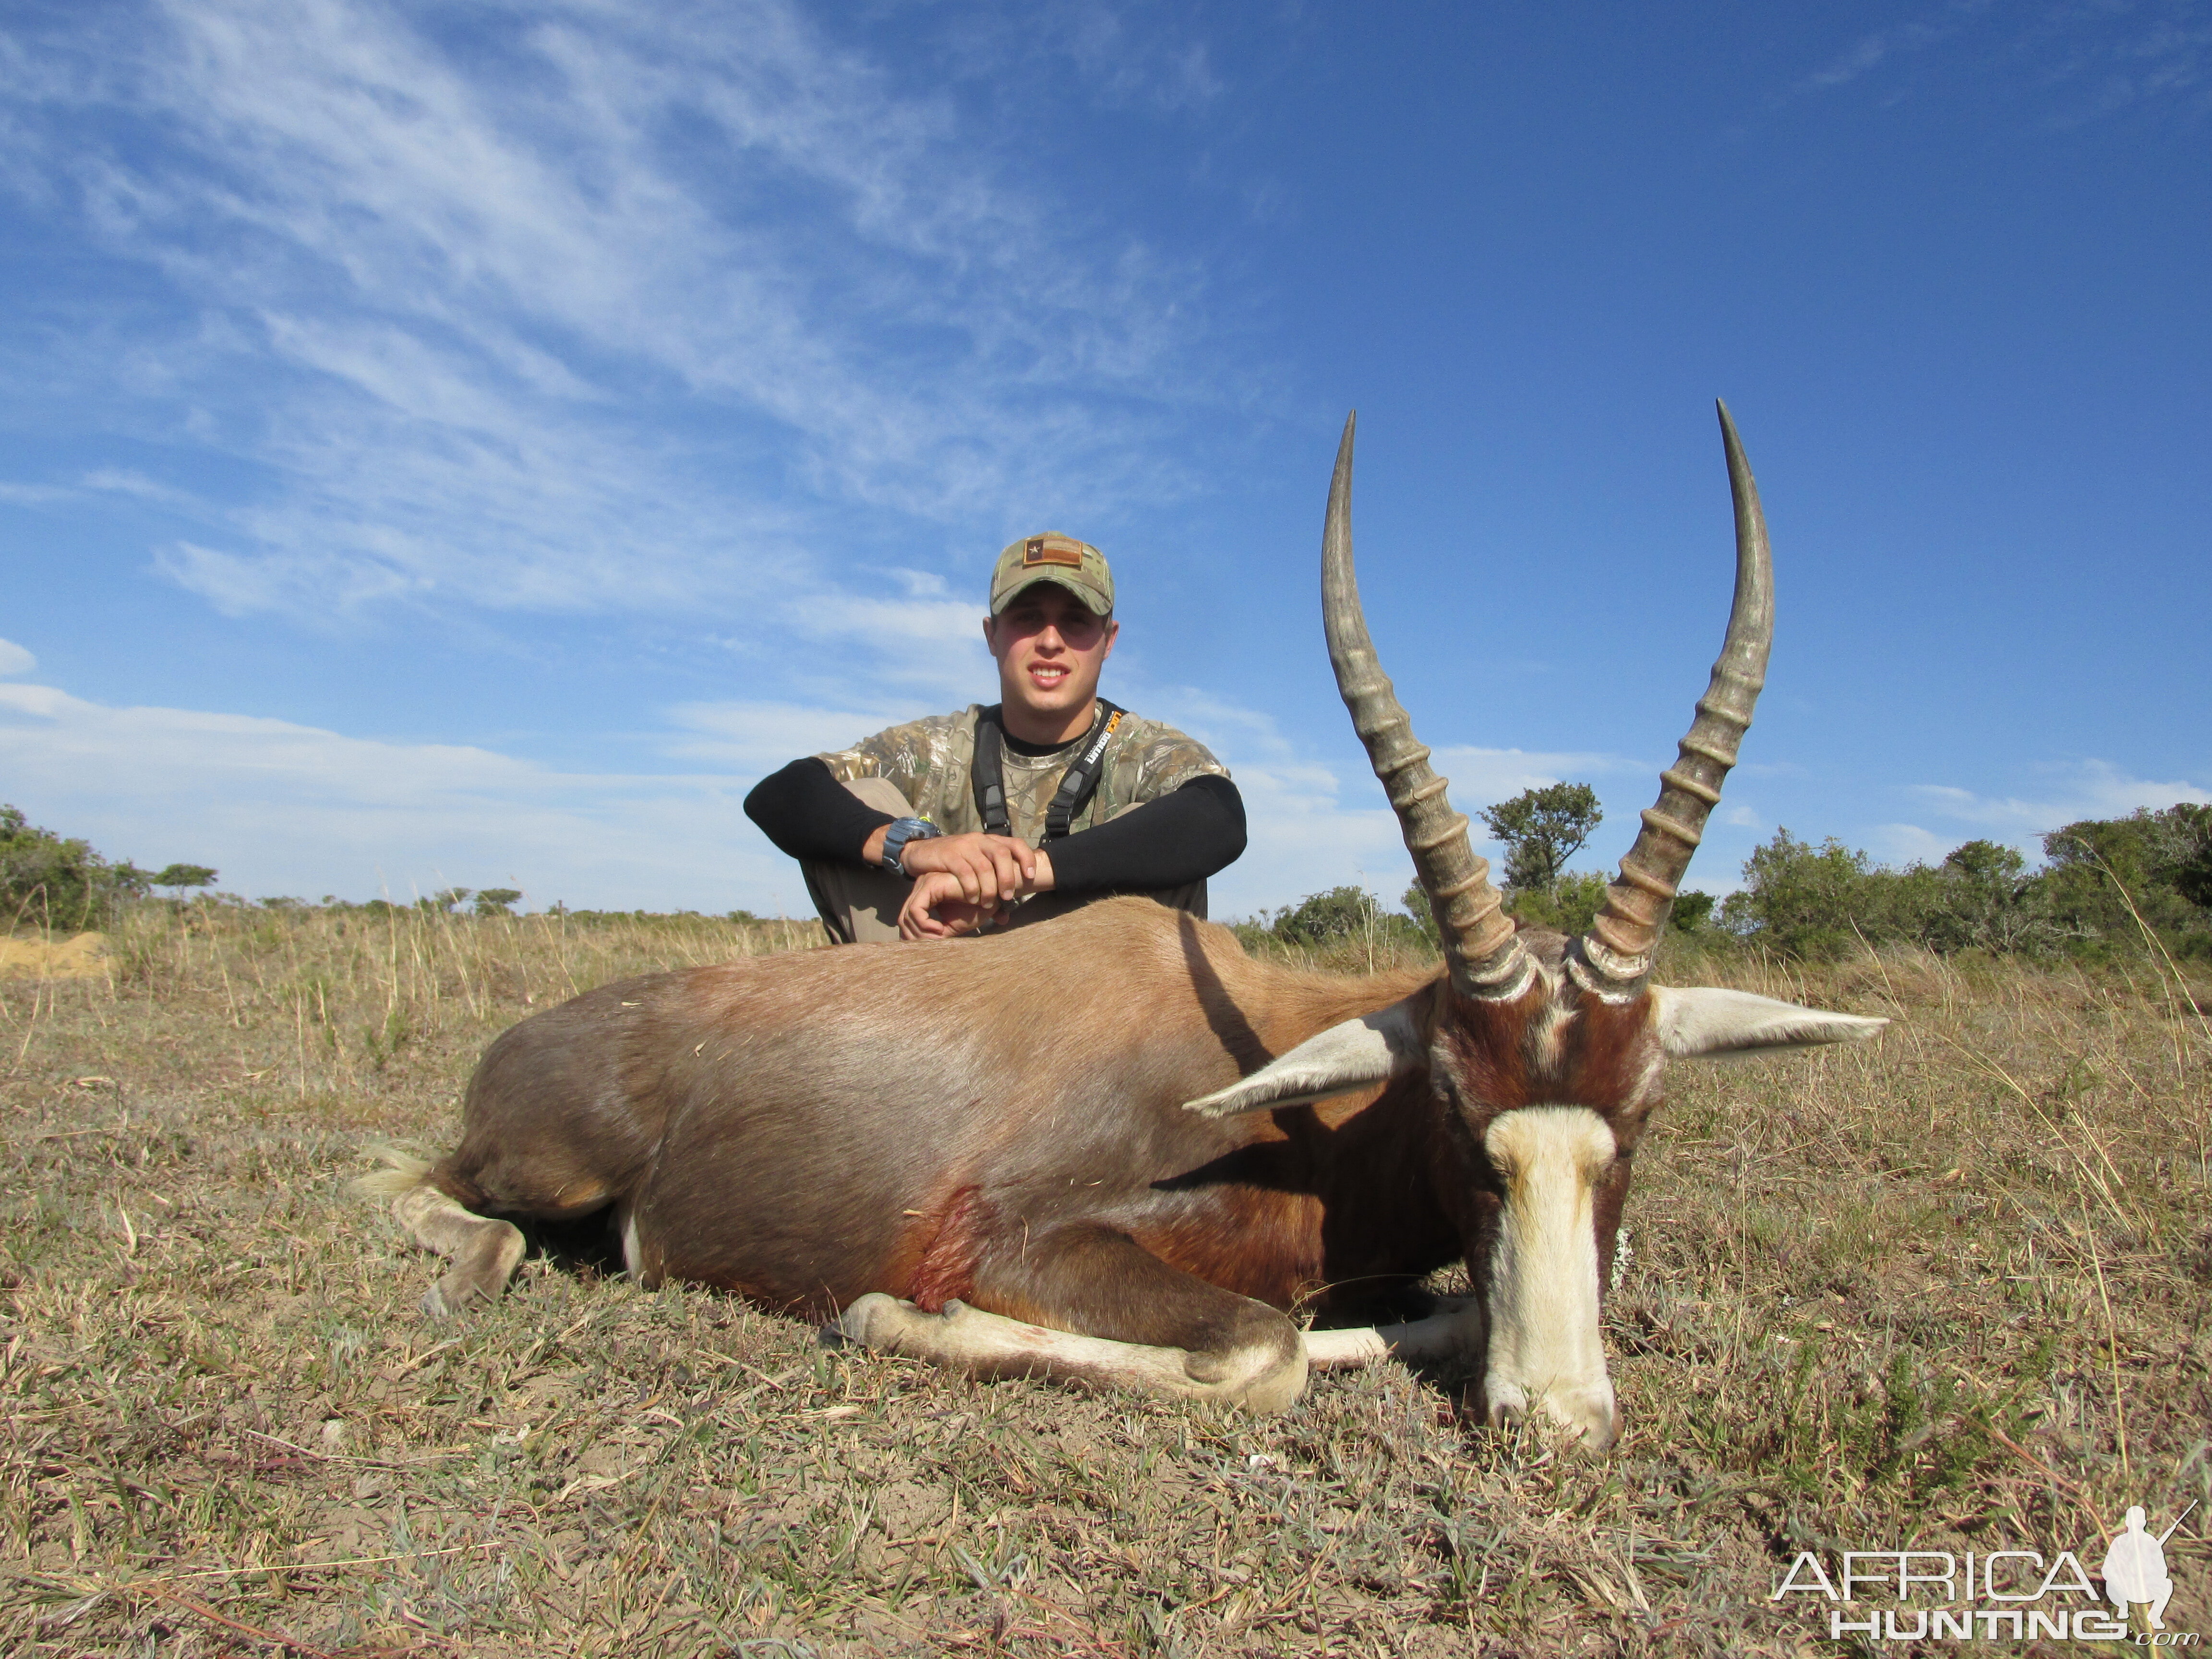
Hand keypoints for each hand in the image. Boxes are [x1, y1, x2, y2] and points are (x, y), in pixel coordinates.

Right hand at [895, 831, 1040, 905]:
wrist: (923, 853)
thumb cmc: (954, 867)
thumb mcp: (975, 872)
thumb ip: (990, 890)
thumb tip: (1005, 918)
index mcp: (990, 842)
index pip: (1015, 843)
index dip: (1026, 858)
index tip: (1030, 877)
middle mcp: (979, 840)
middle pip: (1002, 854)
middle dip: (1008, 877)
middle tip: (1008, 896)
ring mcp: (964, 846)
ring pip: (984, 866)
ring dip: (989, 887)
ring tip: (988, 903)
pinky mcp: (949, 854)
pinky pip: (965, 872)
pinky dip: (971, 888)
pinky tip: (972, 899)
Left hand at [899, 870, 1007, 939]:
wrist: (995, 892)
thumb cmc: (978, 907)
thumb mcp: (953, 926)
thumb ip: (935, 934)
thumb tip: (914, 947)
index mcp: (925, 896)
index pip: (907, 920)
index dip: (914, 937)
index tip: (932, 947)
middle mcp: (921, 889)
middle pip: (904, 919)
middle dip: (915, 938)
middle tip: (932, 947)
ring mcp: (924, 885)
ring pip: (907, 916)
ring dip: (921, 933)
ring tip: (939, 938)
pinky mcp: (930, 884)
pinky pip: (916, 910)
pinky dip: (924, 924)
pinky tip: (940, 930)